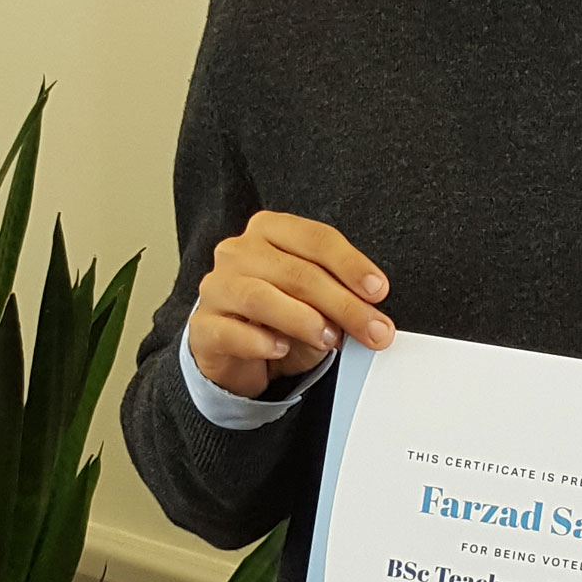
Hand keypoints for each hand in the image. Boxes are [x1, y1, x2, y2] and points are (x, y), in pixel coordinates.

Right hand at [187, 211, 393, 397]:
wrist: (234, 351)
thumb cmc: (278, 316)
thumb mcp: (316, 302)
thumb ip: (339, 300)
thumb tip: (371, 317)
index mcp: (270, 231)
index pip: (316, 239)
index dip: (351, 265)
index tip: (379, 290)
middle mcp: (239, 251)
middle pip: (297, 272)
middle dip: (343, 304)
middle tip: (373, 330)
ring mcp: (216, 287)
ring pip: (262, 297)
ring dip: (304, 320)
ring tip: (330, 338)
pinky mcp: (202, 327)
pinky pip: (232, 332)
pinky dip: (261, 342)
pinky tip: (282, 348)